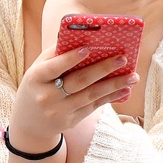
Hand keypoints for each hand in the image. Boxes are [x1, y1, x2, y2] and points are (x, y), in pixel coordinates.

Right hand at [9, 44, 138, 151]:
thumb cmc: (36, 88)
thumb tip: (80, 37)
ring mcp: (60, 111)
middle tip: (122, 58)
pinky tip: (125, 89)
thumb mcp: (37, 71)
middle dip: (102, 69)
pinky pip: (94, 106)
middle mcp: (47, 96)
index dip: (70, 59)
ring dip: (114, 85)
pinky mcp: (72, 120)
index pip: (53, 67)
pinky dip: (111, 97)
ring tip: (133, 76)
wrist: (29, 125)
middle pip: (78, 81)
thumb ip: (55, 56)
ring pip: (91, 95)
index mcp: (36, 78)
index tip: (88, 48)